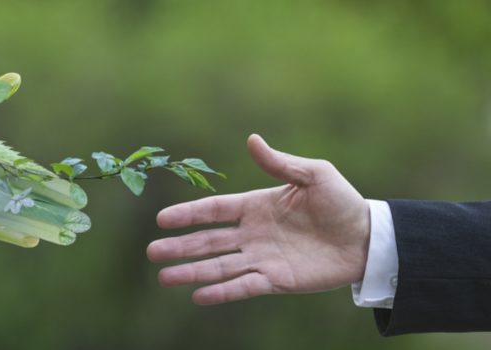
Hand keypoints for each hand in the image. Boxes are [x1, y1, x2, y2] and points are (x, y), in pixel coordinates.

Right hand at [148, 134, 370, 304]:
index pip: (214, 211)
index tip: (162, 219)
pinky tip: (198, 296)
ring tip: (164, 278)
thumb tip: (251, 139)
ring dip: (192, 272)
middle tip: (152, 252)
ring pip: (219, 266)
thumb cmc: (342, 202)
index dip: (188, 214)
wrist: (368, 237)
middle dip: (180, 247)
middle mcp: (253, 234)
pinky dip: (222, 292)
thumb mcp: (314, 174)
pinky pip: (244, 286)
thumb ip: (280, 163)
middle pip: (208, 241)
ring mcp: (262, 258)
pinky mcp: (276, 280)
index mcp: (256, 206)